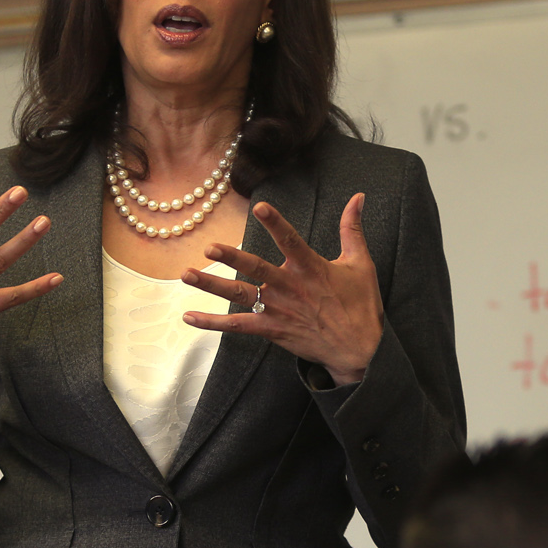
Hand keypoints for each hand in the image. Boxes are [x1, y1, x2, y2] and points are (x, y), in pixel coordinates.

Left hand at [182, 195, 383, 385]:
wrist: (359, 350)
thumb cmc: (360, 305)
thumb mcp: (360, 263)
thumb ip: (352, 228)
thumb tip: (358, 197)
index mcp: (311, 268)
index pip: (291, 240)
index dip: (276, 224)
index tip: (260, 208)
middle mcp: (290, 287)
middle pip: (257, 268)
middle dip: (232, 257)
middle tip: (210, 247)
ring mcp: (279, 310)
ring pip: (241, 295)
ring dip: (213, 285)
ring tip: (187, 275)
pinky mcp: (272, 330)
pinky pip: (238, 326)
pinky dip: (213, 323)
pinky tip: (190, 317)